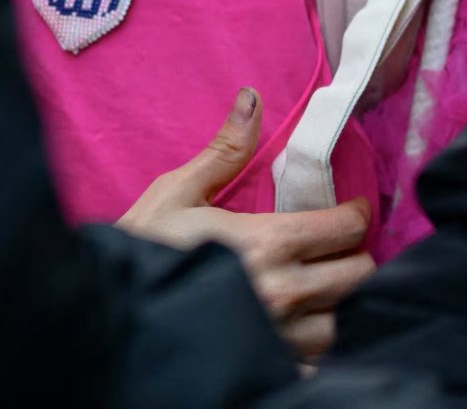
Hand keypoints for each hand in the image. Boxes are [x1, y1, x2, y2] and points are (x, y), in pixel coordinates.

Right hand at [118, 88, 375, 360]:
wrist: (109, 310)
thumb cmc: (141, 248)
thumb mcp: (177, 192)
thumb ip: (225, 151)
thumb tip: (253, 98)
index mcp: (267, 243)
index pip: (345, 229)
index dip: (354, 216)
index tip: (350, 211)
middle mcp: (283, 293)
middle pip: (357, 276)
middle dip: (352, 257)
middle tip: (335, 250)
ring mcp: (278, 338)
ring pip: (341, 323)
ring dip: (335, 305)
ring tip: (319, 292)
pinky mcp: (268, 369)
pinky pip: (316, 364)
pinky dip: (314, 349)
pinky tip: (295, 332)